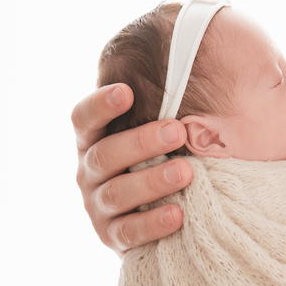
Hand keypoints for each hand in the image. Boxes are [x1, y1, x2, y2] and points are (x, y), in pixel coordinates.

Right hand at [72, 83, 192, 253]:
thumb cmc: (164, 154)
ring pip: (117, 192)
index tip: (126, 92)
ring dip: (151, 181)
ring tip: (186, 172)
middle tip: (176, 131)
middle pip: (105, 154)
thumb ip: (167, 101)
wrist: (162, 213)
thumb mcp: (159, 128)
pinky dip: (152, 223)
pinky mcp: (112, 237)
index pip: (83, 118)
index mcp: (94, 139)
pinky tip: (178, 214)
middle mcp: (89, 171)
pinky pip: (129, 232)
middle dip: (140, 142)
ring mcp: (97, 206)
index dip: (100, 105)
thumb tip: (202, 47)